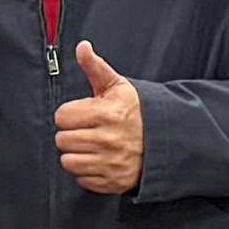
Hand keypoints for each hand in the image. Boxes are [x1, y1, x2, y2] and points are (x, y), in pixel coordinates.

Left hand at [53, 42, 143, 196]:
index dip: (67, 114)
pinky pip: (82, 179)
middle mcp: (108, 140)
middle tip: (85, 130)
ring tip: (90, 145)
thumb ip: (95, 67)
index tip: (80, 114)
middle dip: (70, 134)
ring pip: (68, 162)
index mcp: (107, 114)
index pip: (62, 117)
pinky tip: (99, 160)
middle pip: (62, 141)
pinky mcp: (114, 182)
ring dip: (75, 154)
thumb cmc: (137, 111)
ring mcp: (112, 164)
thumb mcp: (118, 86)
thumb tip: (82, 46)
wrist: (166, 140)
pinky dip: (87, 172)